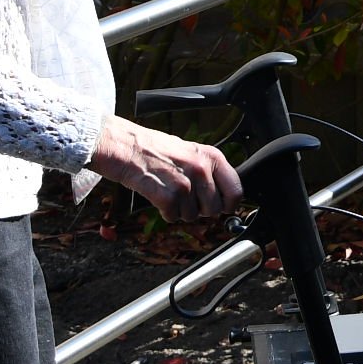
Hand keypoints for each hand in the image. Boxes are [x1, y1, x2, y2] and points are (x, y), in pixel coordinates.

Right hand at [89, 116, 242, 221]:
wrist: (125, 146)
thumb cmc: (154, 148)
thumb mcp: (190, 152)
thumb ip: (208, 171)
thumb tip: (224, 194)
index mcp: (212, 157)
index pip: (236, 191)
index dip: (228, 204)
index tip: (222, 207)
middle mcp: (202, 169)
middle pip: (214, 209)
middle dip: (200, 209)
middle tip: (185, 197)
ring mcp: (185, 183)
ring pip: (193, 216)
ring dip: (180, 210)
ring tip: (169, 191)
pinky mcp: (168, 196)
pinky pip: (173, 217)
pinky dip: (165, 212)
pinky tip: (158, 197)